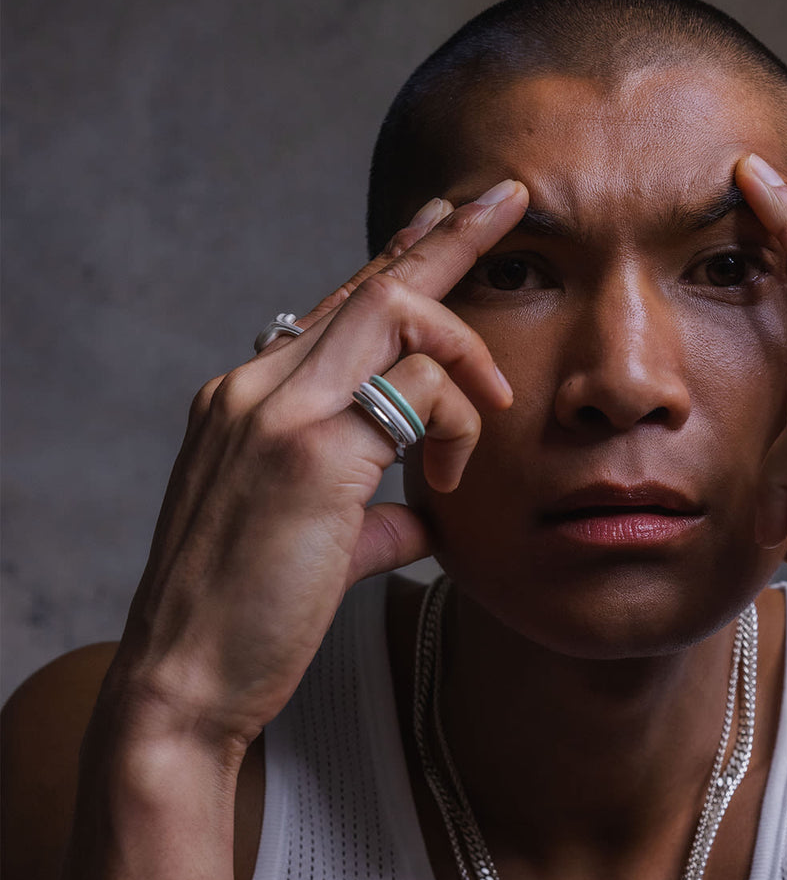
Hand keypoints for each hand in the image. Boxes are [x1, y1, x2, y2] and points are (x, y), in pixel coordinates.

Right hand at [106, 180, 528, 750]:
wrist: (186, 684)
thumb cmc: (249, 616)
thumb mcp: (318, 543)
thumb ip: (372, 513)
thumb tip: (425, 516)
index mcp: (249, 397)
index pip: (338, 305)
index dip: (397, 256)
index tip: (441, 215)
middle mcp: (254, 386)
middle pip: (372, 283)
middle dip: (449, 235)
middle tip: (507, 196)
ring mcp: (275, 411)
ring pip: (395, 313)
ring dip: (465, 351)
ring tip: (493, 406)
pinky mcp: (308, 452)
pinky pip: (416, 392)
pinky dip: (457, 422)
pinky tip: (454, 475)